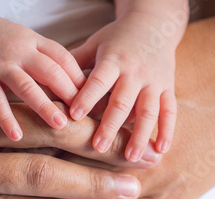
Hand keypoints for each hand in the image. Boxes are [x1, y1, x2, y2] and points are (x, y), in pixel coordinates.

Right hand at [0, 6, 84, 140]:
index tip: (92, 101)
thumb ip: (48, 62)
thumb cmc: (2, 41)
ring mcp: (0, 64)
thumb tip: (77, 89)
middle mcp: (21, 51)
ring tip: (60, 126)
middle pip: (51, 72)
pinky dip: (6, 118)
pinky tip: (16, 136)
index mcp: (36, 42)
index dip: (79, 80)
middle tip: (84, 117)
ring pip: (26, 86)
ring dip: (44, 106)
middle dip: (69, 94)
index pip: (64, 59)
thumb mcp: (28, 43)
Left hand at [69, 12, 177, 160]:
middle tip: (98, 147)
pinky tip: (160, 150)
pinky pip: (169, 111)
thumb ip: (73, 63)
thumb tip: (45, 80)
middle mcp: (135, 72)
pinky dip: (167, 131)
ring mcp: (154, 81)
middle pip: (122, 101)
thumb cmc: (117, 38)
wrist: (155, 23)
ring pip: (148, 110)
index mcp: (113, 60)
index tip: (74, 117)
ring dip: (140, 135)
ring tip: (130, 158)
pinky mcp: (168, 88)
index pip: (98, 81)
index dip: (87, 98)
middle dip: (110, 126)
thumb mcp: (94, 44)